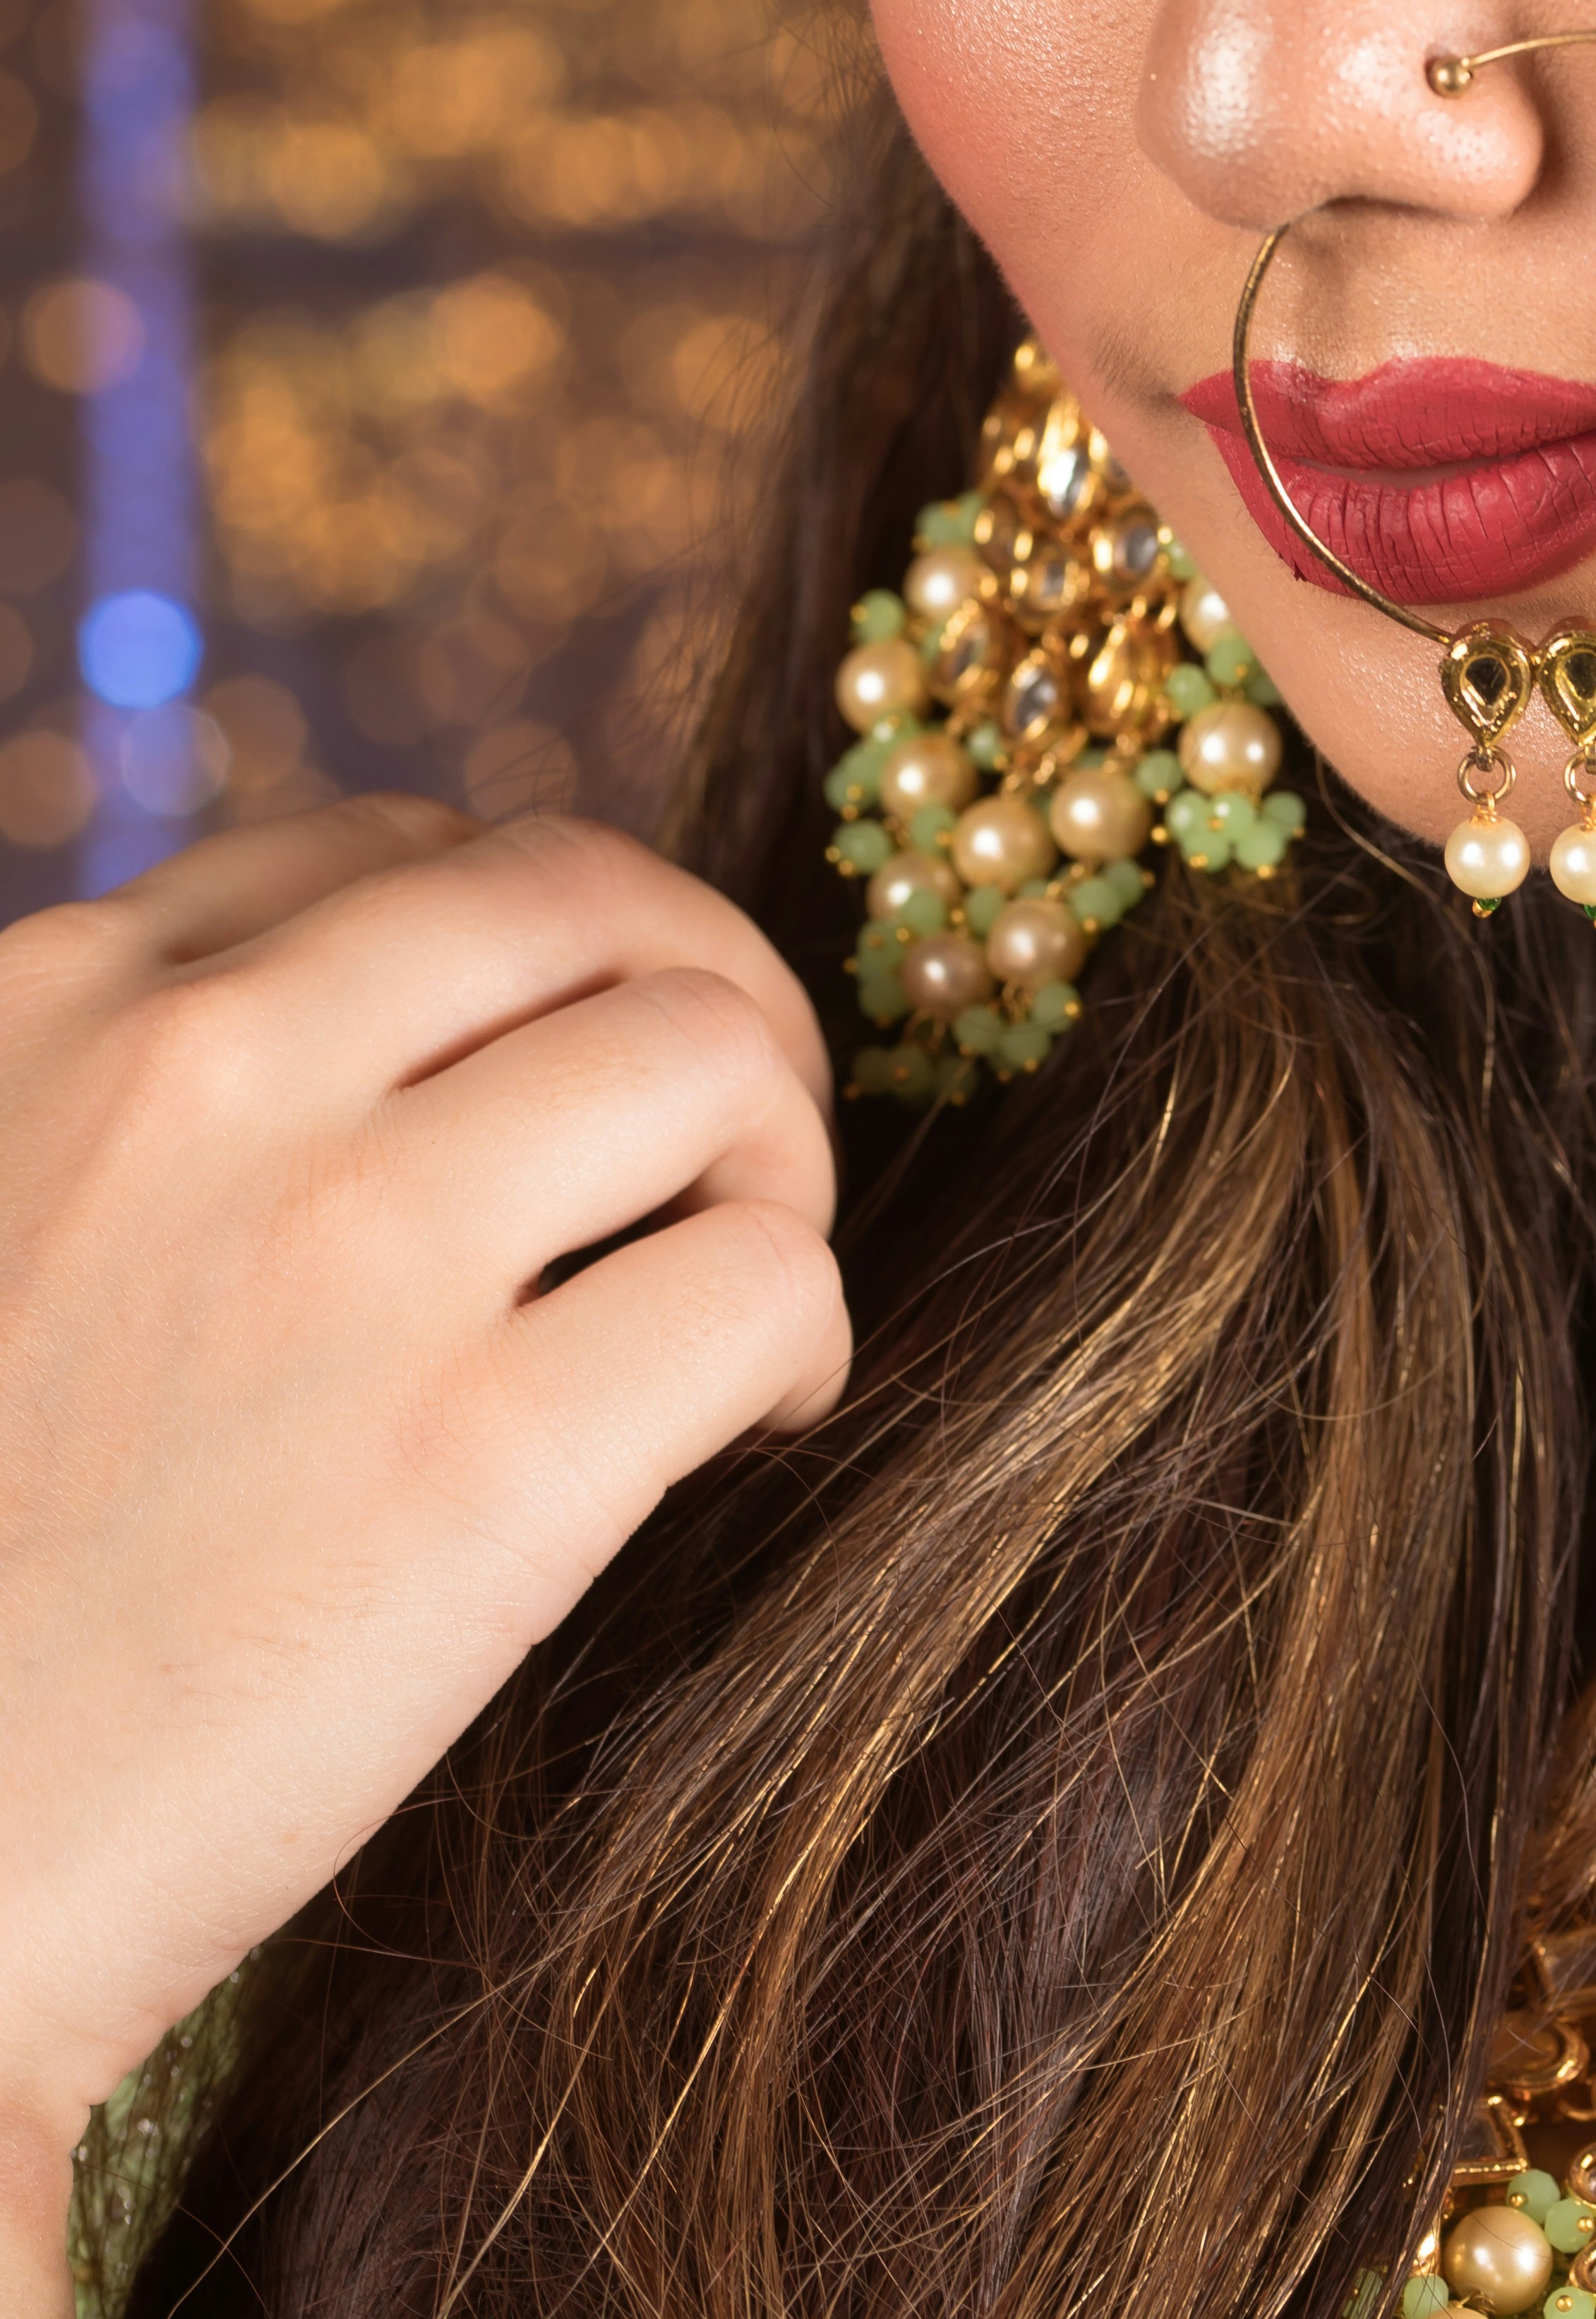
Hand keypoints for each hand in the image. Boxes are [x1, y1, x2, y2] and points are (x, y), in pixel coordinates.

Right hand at [0, 798, 847, 2158]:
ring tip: (737, 1285)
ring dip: (773, 1161)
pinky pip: (763, 1282)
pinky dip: (798, 1340)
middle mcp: (209, 1074)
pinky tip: (749, 1420)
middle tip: (732, 1136)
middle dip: (706, 990)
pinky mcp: (484, 1461)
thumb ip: (126, 1114)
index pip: (405, 857)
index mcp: (63, 1007)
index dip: (543, 944)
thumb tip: (387, 1068)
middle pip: (590, 901)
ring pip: (709, 1058)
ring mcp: (354, 1253)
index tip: (577, 1055)